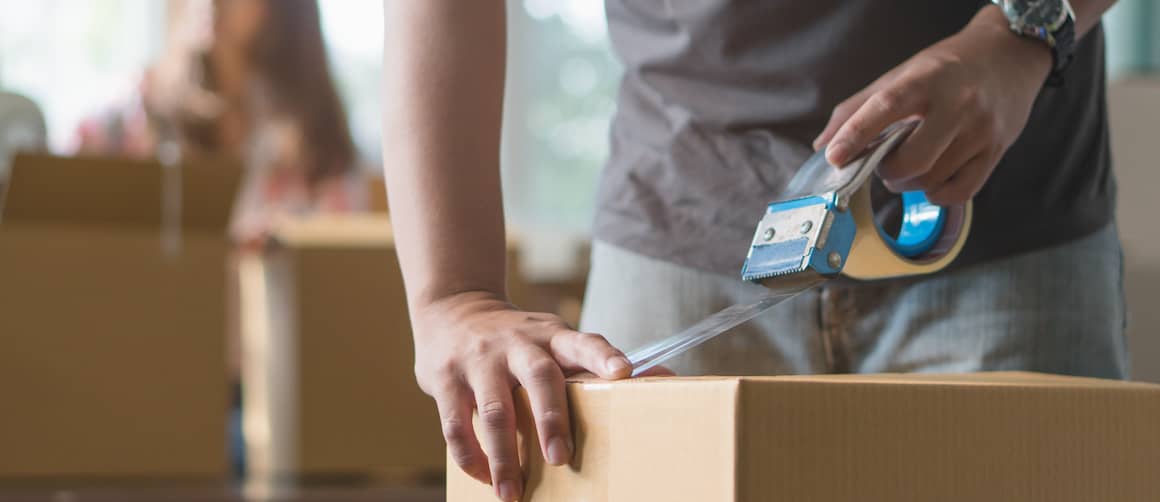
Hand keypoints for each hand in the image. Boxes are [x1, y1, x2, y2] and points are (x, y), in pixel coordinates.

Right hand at [413, 291, 632, 501]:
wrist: (453, 307)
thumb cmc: (518, 337)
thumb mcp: (552, 336)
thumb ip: (590, 360)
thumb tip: (663, 376)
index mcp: (551, 336)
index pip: (582, 342)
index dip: (603, 356)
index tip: (622, 373)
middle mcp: (517, 344)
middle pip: (539, 378)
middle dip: (551, 419)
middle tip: (561, 458)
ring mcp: (479, 359)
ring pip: (494, 409)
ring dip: (504, 455)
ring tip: (512, 492)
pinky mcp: (446, 377)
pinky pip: (455, 423)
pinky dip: (470, 455)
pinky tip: (483, 476)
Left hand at [813, 6, 1051, 205]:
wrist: (1009, 54)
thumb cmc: (947, 67)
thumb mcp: (901, 75)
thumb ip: (858, 108)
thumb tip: (823, 146)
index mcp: (926, 80)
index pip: (886, 107)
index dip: (856, 134)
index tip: (834, 156)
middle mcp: (957, 104)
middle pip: (911, 160)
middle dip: (887, 171)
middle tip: (883, 163)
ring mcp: (980, 130)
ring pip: (932, 180)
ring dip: (908, 184)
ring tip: (908, 166)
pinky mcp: (996, 151)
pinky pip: (959, 192)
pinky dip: (936, 194)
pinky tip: (931, 180)